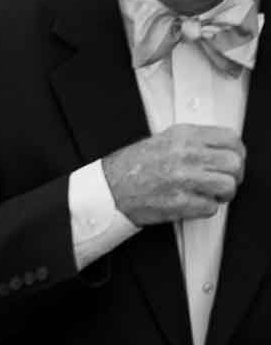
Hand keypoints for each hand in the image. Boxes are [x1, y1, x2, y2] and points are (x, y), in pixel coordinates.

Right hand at [102, 124, 245, 225]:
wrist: (107, 190)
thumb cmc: (130, 167)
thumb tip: (220, 148)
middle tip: (222, 180)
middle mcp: (185, 155)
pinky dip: (205, 208)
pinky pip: (211, 207)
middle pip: (234, 163)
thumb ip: (193, 141)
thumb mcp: (162, 140)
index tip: (232, 160)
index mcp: (182, 136)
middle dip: (233, 175)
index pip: (231, 139)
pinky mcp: (180, 202)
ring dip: (222, 194)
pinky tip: (192, 203)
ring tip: (209, 193)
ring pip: (227, 186)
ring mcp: (183, 179)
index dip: (237, 152)